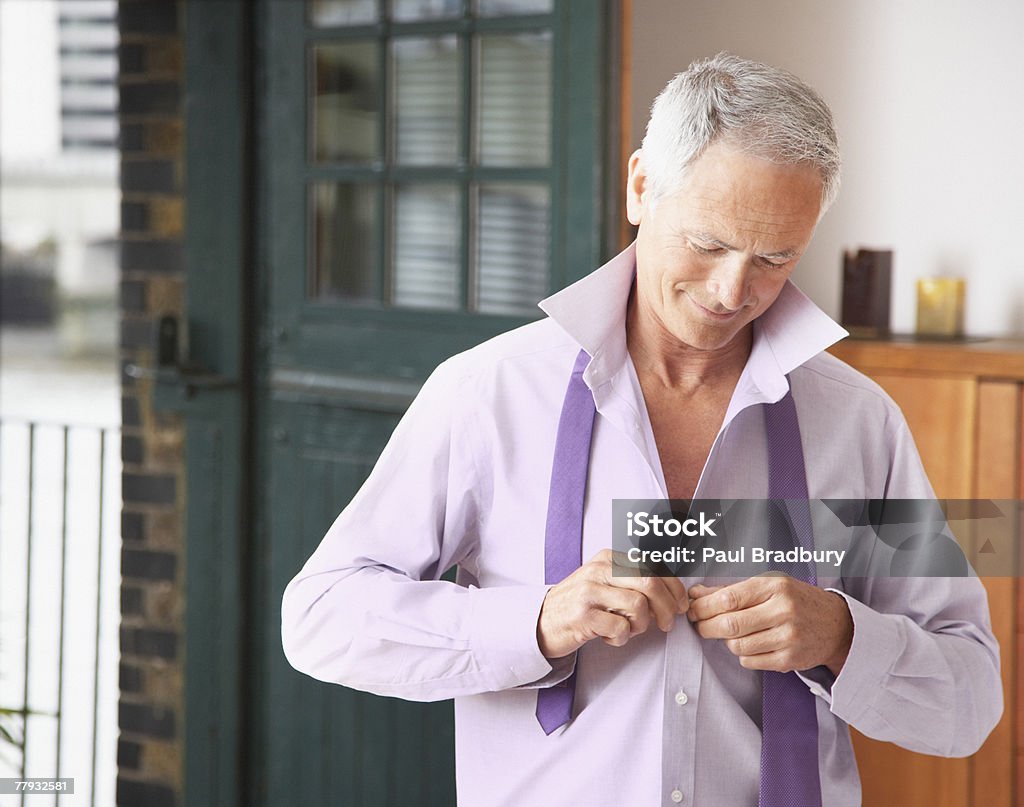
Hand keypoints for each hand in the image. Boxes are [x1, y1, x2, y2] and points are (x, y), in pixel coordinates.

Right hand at [536, 549, 688, 658]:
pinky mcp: (583, 615)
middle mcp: (599, 569)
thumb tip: (673, 594)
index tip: (681, 605)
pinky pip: (620, 629)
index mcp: (609, 558)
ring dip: (641, 626)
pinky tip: (609, 637)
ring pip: (638, 606)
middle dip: (667, 608)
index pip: (654, 566)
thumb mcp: (606, 582)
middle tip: (667, 624)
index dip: (675, 588)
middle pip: (651, 582)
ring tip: (628, 630)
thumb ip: (635, 581)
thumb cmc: (581, 604)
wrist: (542, 620)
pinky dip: (621, 639)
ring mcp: (589, 591)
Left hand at [687, 575, 852, 674]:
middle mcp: (783, 611)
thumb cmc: (797, 601)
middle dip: (706, 626)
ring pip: (737, 646)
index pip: (728, 599)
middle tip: (699, 625)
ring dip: (726, 642)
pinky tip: (750, 645)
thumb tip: (696, 594)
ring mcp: (788, 637)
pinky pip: (750, 662)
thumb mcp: (768, 586)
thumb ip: (731, 590)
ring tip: (731, 634)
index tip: (693, 609)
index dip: (703, 607)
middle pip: (730, 625)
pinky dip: (742, 655)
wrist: (836, 625)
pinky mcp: (789, 660)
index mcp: (775, 587)